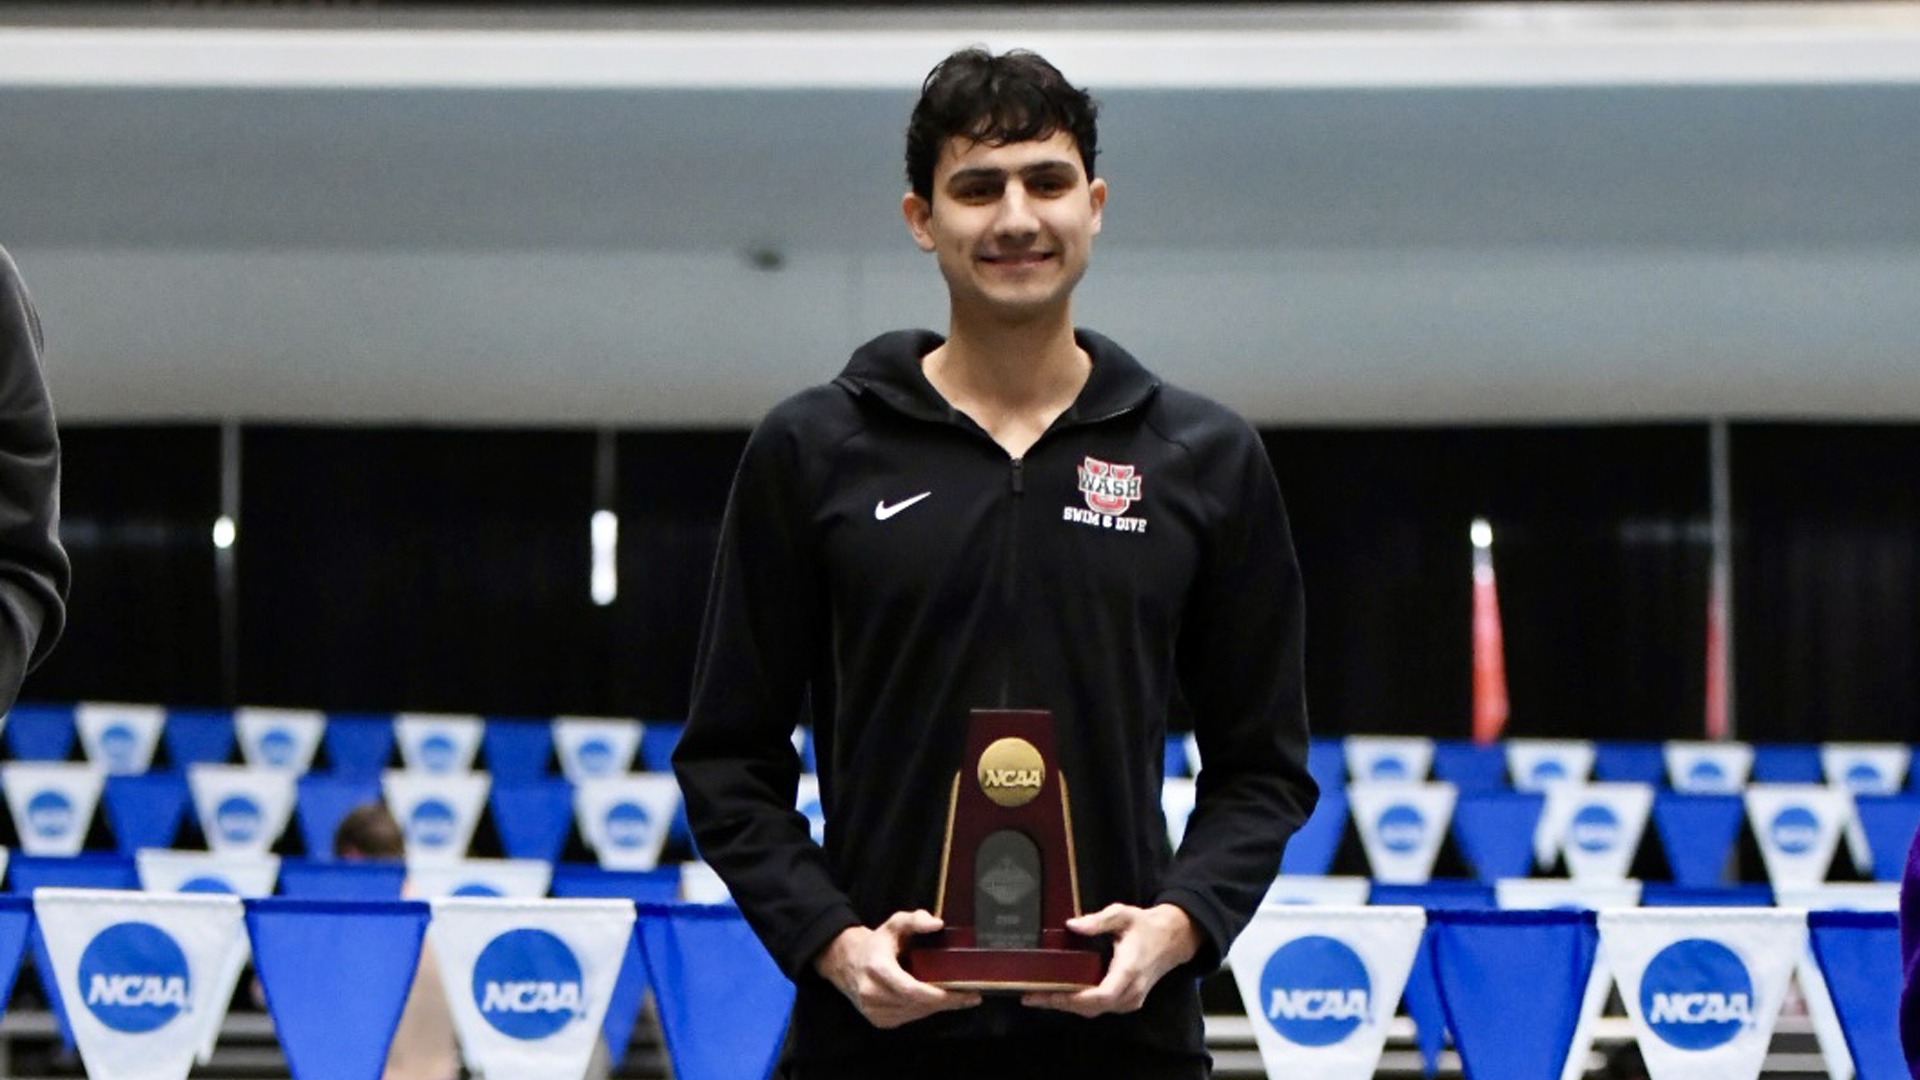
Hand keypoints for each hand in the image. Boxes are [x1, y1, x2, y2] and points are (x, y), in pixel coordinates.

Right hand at [813, 910, 982, 1028]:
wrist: (846, 961)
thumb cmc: (876, 943)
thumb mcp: (895, 924)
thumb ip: (915, 919)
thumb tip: (938, 924)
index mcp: (877, 969)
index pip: (912, 990)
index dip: (940, 995)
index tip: (964, 992)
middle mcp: (872, 993)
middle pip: (918, 1005)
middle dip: (947, 1002)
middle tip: (971, 995)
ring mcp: (874, 1010)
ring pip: (915, 1014)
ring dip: (937, 1008)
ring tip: (960, 998)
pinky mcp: (878, 1021)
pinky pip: (908, 1018)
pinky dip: (924, 1010)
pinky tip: (936, 1002)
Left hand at [1023, 903, 1200, 1016]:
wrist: (1173, 939)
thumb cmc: (1146, 926)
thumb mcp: (1123, 914)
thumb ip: (1098, 920)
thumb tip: (1072, 925)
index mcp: (1128, 971)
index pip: (1100, 996)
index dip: (1073, 998)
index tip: (1049, 993)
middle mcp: (1130, 992)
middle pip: (1092, 1008)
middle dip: (1060, 1003)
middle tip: (1030, 996)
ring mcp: (1130, 1000)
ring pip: (1094, 1011)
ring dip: (1067, 1005)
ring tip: (1039, 996)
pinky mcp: (1128, 1002)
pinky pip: (1100, 1007)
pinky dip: (1079, 1004)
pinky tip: (1061, 994)